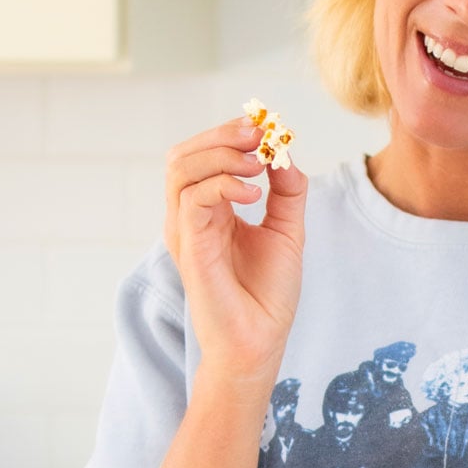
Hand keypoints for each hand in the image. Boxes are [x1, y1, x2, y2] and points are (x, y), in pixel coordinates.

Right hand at [164, 116, 306, 384]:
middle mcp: (189, 216)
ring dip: (222, 154)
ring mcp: (185, 231)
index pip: (204, 155)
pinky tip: (254, 193)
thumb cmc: (268, 294)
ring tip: (258, 163)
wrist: (260, 341)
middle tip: (259, 133)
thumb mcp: (286, 231)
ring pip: (181, 169)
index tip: (266, 126)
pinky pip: (192, 199)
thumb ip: (286, 190)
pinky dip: (224, 184)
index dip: (230, 133)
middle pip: (184, 154)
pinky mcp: (189, 248)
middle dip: (222, 134)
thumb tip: (283, 151)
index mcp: (210, 209)